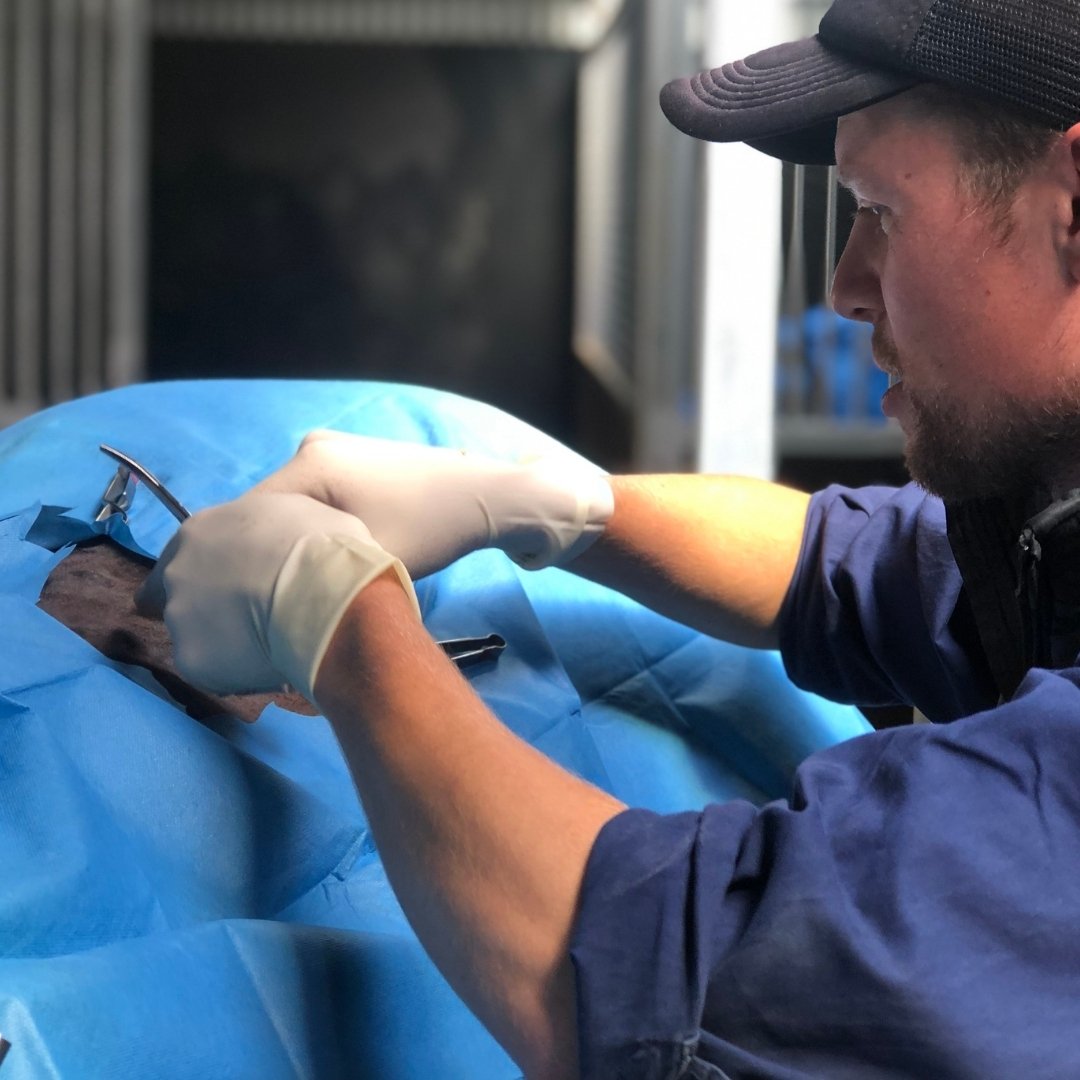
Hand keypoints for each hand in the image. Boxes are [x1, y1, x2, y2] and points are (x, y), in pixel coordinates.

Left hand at [138, 492, 419, 700]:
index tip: (229, 587)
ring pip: (198, 636)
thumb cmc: (321, 545)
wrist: (324, 595)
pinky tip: (273, 663)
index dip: (206, 573)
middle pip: (181, 596)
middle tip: (254, 618)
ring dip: (227, 641)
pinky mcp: (192, 660)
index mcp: (201, 530)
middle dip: (210, 608)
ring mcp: (180, 618)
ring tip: (272, 644)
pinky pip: (216, 672)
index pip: (181, 555)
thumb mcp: (297, 511)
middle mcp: (177, 571)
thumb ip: (270, 529)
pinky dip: (240, 673)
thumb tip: (282, 544)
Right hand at [252, 431, 613, 578]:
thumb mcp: (374, 557)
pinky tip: (334, 566)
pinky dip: (324, 534)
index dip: (253, 563)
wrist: (501, 502)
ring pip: (300, 512)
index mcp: (312, 460)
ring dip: (301, 547)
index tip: (261, 602)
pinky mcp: (360, 469)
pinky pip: (322, 506)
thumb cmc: (440, 528)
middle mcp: (316, 448)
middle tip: (286, 601)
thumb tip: (267, 589)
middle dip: (278, 555)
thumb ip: (315, 571)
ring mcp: (339, 454)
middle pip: (276, 513)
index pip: (255, 516)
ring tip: (307, 589)